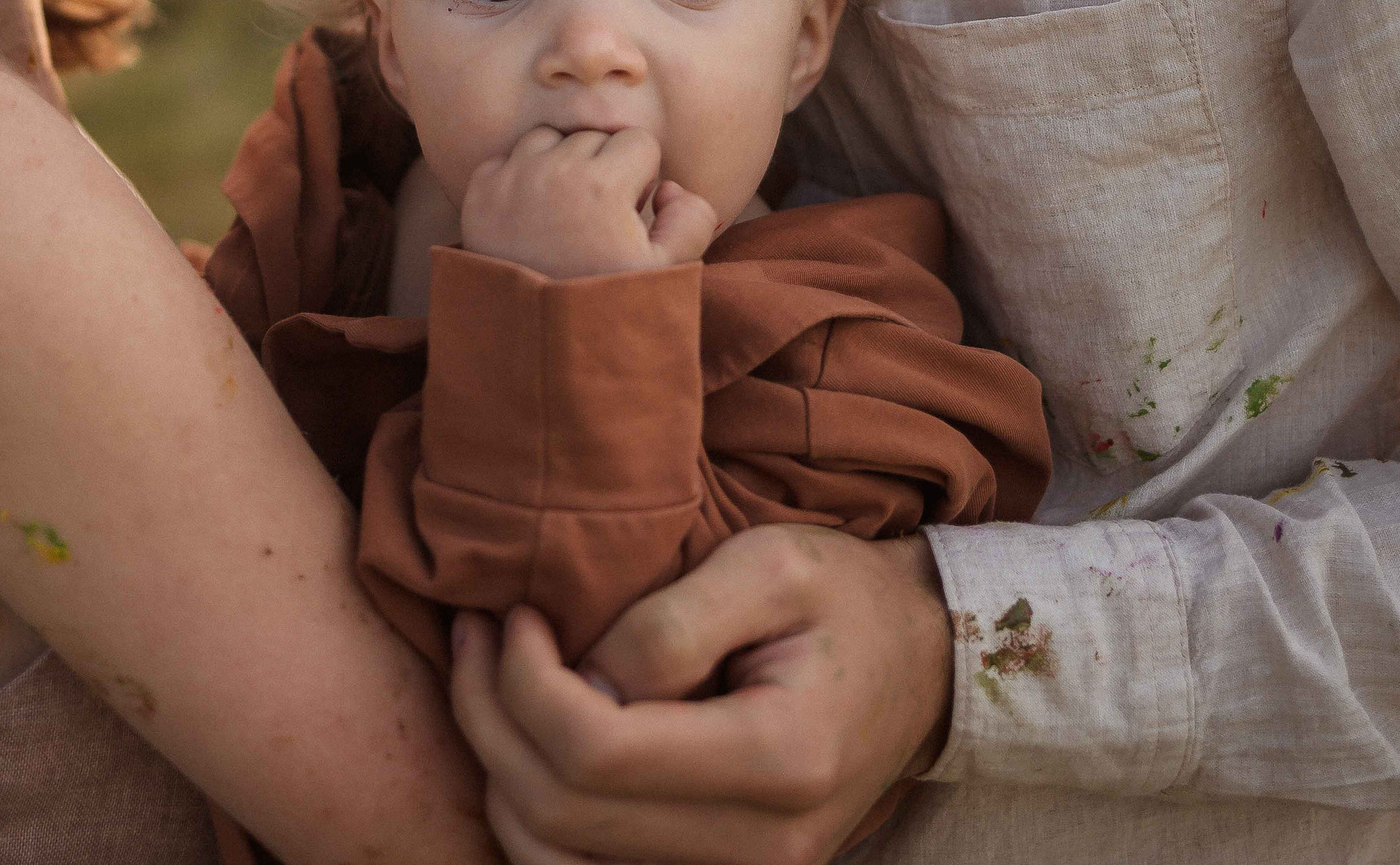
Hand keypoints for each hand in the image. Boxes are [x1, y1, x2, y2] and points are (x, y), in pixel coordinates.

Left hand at [449, 526, 951, 864]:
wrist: (919, 664)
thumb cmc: (843, 597)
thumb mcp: (770, 564)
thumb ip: (670, 621)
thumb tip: (582, 678)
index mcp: (780, 760)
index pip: (592, 750)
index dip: (522, 682)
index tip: (514, 614)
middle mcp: (760, 847)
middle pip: (559, 813)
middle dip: (491, 716)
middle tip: (480, 634)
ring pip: (555, 859)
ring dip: (498, 770)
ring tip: (490, 679)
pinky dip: (536, 813)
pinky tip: (528, 737)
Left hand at [459, 127, 715, 280]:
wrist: (532, 340)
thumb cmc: (603, 304)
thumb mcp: (667, 274)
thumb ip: (691, 221)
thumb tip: (671, 187)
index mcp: (604, 185)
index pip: (638, 141)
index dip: (642, 176)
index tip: (630, 210)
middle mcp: (555, 170)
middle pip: (594, 137)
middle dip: (604, 167)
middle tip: (599, 216)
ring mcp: (512, 179)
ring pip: (549, 138)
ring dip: (561, 162)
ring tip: (566, 209)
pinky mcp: (480, 193)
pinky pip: (507, 157)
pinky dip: (520, 175)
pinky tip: (531, 212)